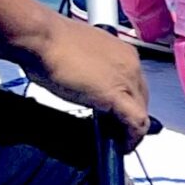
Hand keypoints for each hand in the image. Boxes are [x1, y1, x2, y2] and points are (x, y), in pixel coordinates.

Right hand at [21, 11, 150, 145]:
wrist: (41, 37)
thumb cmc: (50, 42)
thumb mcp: (80, 56)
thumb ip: (92, 71)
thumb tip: (89, 86)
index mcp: (123, 52)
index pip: (136, 83)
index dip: (130, 103)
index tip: (119, 116)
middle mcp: (131, 63)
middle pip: (142, 98)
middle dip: (132, 118)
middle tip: (120, 133)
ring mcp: (126, 78)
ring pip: (142, 111)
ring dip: (132, 130)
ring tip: (120, 142)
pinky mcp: (116, 94)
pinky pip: (135, 121)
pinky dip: (132, 137)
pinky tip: (122, 146)